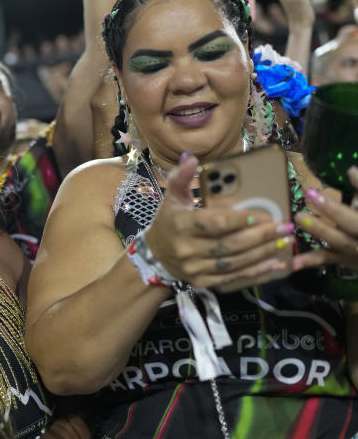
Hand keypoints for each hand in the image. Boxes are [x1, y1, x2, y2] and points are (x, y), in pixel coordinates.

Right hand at [145, 155, 290, 288]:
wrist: (154, 254)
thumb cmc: (168, 221)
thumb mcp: (172, 197)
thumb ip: (181, 177)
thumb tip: (191, 157)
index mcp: (181, 225)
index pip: (216, 223)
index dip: (240, 220)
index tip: (261, 216)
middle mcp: (187, 248)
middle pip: (230, 244)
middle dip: (261, 236)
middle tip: (285, 227)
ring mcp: (195, 267)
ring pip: (235, 262)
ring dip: (263, 253)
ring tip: (285, 242)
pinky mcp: (202, 281)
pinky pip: (232, 277)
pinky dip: (255, 272)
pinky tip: (274, 265)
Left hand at [293, 167, 357, 271]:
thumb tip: (351, 170)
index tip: (350, 171)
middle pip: (353, 223)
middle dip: (335, 210)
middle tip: (312, 194)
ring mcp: (355, 249)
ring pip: (339, 241)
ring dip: (319, 229)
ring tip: (299, 217)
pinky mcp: (343, 259)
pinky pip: (325, 259)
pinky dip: (310, 260)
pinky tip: (294, 261)